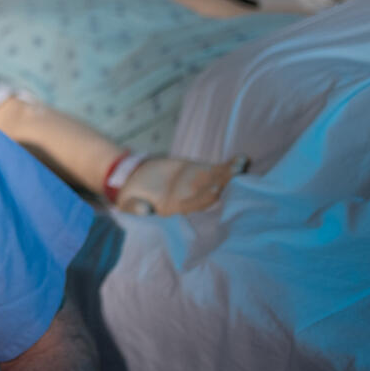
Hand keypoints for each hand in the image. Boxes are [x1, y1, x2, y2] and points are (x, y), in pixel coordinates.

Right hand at [116, 155, 246, 215]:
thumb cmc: (131, 197)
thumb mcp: (128, 204)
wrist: (136, 180)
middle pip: (211, 194)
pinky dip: (229, 166)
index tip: (214, 192)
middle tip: (235, 176)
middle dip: (223, 185)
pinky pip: (217, 170)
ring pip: (218, 181)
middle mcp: (192, 200)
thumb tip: (145, 211)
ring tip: (241, 165)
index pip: (193, 205)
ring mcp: (198, 186)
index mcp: (176, 210)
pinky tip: (241, 159)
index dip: (204, 199)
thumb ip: (135, 208)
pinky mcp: (200, 173)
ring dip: (230, 175)